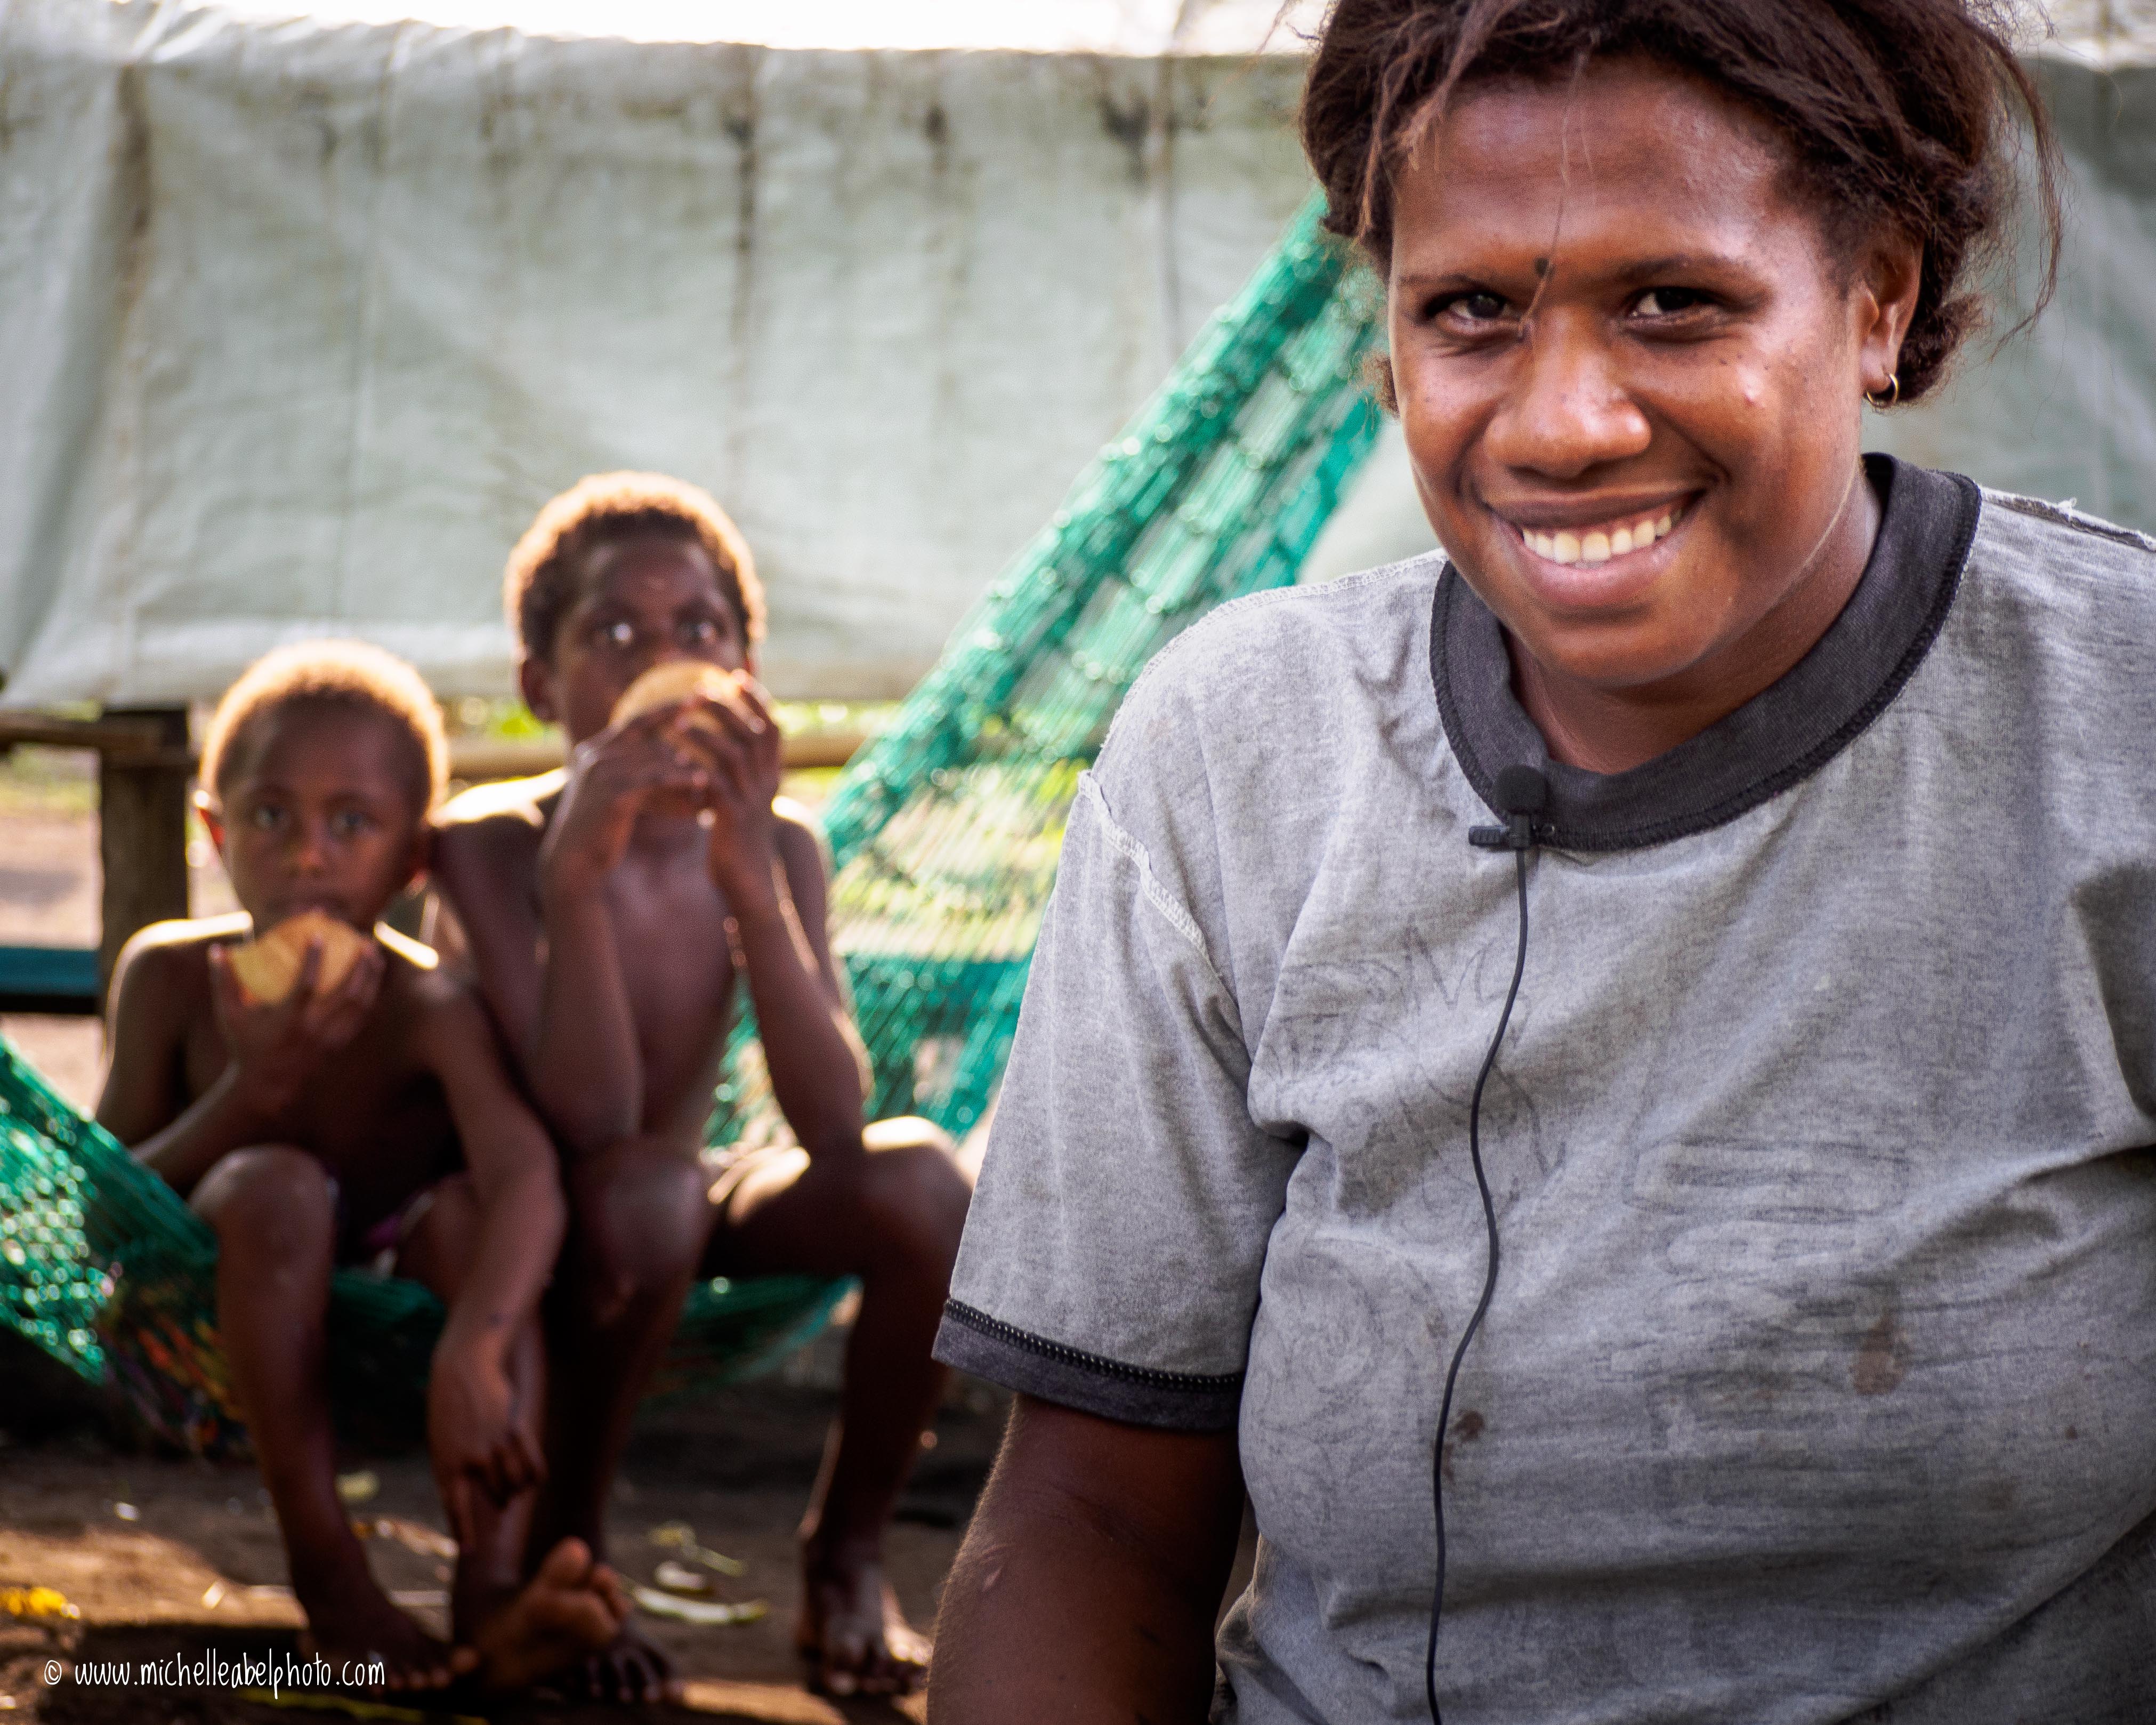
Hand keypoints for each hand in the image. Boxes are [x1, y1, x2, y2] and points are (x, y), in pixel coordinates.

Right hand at [207, 934, 383, 1125]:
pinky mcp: (339, 1045)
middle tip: (363, 939)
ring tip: (373, 952)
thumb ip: (224, 982)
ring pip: (360, 1005)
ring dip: (371, 977)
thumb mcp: (230, 1016)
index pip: (305, 985)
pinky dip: (369, 995)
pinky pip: (361, 1017)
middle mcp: (314, 1030)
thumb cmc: (244, 1046)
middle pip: (346, 994)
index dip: (313, 959)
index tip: (320, 934)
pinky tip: (372, 978)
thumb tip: (217, 949)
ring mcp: (330, 1038)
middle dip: (360, 965)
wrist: (265, 1086)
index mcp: (288, 1021)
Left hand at [427, 1335, 543, 1548]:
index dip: (464, 1532)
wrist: (462, 1368)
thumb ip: (454, 1471)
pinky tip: (535, 1477)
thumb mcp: (440, 1443)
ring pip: (517, 1483)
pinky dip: (535, 1474)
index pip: (457, 1508)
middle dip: (502, 1502)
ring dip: (518, 1487)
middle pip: (497, 1496)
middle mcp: (472, 1460)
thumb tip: (468, 1498)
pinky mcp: (516, 1429)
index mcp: (447, 1464)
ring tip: (515, 1484)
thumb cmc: (448, 1408)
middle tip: (503, 1503)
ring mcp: (495, 1445)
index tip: (469, 1552)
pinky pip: (534, 1465)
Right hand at [540, 707, 714, 895]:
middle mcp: (597, 755)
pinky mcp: (613, 793)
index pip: (636, 721)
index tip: (696, 696)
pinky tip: (702, 784)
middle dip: (685, 736)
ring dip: (687, 766)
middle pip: (651, 738)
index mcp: (596, 751)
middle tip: (718, 729)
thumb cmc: (602, 830)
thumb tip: (683, 764)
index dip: (666, 708)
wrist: (573, 861)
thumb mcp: (621, 796)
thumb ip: (642, 777)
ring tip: (713, 774)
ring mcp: (603, 772)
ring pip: (657, 757)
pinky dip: (681, 779)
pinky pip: (656, 778)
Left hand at [691, 677, 783, 897]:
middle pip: (754, 732)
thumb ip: (735, 775)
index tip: (738, 675)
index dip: (758, 699)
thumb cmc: (737, 841)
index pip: (773, 727)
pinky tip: (676, 753)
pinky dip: (697, 763)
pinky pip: (716, 782)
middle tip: (700, 689)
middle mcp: (767, 783)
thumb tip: (717, 748)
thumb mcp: (742, 801)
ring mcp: (752, 799)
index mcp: (771, 776)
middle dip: (728, 706)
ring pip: (735, 752)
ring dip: (708, 730)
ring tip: (681, 715)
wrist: (746, 882)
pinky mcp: (732, 816)